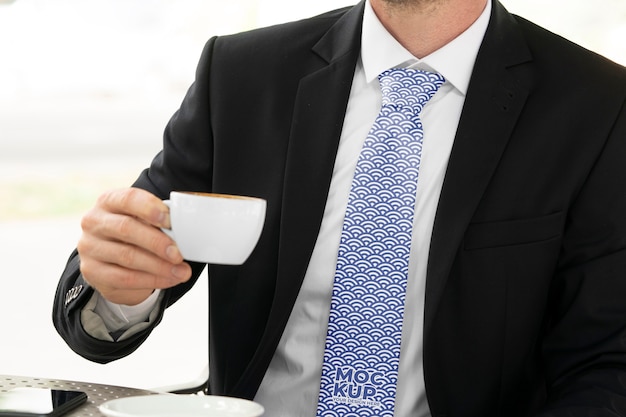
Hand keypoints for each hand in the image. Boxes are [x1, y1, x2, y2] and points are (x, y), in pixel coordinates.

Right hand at [77, 188, 191, 304]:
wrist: (112, 261)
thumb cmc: (135, 234)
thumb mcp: (144, 222)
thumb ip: (159, 222)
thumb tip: (185, 233)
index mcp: (109, 201)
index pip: (128, 198)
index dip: (150, 208)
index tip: (170, 221)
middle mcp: (94, 221)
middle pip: (126, 228)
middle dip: (157, 242)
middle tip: (179, 254)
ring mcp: (89, 247)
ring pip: (127, 256)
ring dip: (160, 266)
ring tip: (181, 271)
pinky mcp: (92, 271)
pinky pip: (124, 278)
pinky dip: (152, 280)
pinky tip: (169, 280)